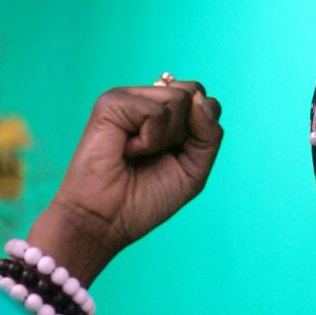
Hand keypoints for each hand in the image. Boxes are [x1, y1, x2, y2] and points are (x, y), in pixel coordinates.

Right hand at [28, 79, 222, 285]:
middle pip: (195, 93)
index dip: (202, 131)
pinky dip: (148, 140)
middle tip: (154, 154)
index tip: (173, 155)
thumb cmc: (144, 198)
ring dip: (165, 138)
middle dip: (186, 133)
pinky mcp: (111, 102)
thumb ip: (209, 133)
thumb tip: (200, 97)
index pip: (206, 101)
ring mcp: (129, 98)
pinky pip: (156, 112)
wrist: (106, 221)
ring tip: (137, 153)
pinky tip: (126, 150)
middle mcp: (147, 99)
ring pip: (179, 99)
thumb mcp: (194, 168)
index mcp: (165, 112)